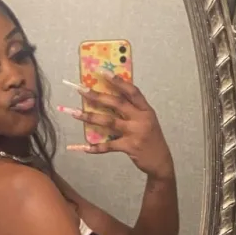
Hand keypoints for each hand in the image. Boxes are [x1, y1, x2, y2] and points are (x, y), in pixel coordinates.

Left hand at [59, 71, 173, 180]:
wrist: (161, 162)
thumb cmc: (152, 140)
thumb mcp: (148, 121)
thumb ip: (134, 111)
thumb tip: (110, 99)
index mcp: (146, 110)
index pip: (132, 91)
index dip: (118, 81)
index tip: (103, 72)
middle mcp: (141, 119)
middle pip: (117, 103)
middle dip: (97, 96)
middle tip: (81, 90)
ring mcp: (135, 133)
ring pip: (109, 122)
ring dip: (90, 117)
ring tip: (74, 113)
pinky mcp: (130, 147)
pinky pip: (109, 145)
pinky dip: (96, 147)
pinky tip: (84, 147)